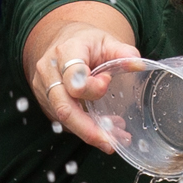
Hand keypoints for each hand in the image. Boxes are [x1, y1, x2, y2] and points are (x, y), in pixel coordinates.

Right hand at [28, 20, 145, 151]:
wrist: (61, 40)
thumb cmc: (85, 41)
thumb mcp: (106, 41)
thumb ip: (123, 52)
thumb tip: (139, 65)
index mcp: (65, 52)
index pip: (73, 77)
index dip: (92, 87)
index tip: (108, 82)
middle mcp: (49, 71)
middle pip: (64, 107)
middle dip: (88, 129)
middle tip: (111, 142)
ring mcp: (43, 88)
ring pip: (63, 118)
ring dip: (88, 132)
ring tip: (114, 139)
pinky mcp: (45, 101)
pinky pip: (63, 120)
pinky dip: (83, 128)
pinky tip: (103, 130)